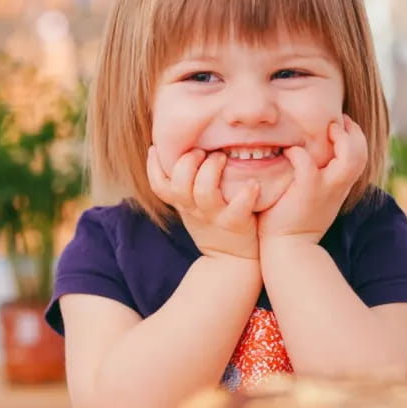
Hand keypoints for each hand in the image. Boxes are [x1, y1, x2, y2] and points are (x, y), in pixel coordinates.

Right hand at [147, 146, 259, 261]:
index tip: (157, 147)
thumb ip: (185, 182)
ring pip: (204, 192)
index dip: (153, 166)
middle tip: (201, 150)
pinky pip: (238, 209)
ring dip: (212, 170)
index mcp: (181, 203)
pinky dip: (245, 194)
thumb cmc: (212, 223)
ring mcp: (214, 216)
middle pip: (179, 184)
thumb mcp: (191, 206)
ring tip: (222, 157)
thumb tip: (179, 149)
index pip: (158, 185)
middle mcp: (194, 209)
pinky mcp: (235, 224)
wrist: (232, 260)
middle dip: (187, 162)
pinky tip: (253, 184)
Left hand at [257, 115, 367, 244]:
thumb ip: (316, 178)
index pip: (360, 155)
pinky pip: (308, 165)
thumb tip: (306, 156)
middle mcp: (338, 186)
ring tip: (326, 129)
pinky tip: (289, 151)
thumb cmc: (293, 221)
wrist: (288, 249)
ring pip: (350, 158)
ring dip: (340, 138)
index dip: (354, 136)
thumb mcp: (312, 197)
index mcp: (340, 186)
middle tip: (337, 121)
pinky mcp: (307, 192)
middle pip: (361, 153)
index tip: (340, 124)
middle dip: (353, 132)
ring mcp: (325, 189)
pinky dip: (299, 153)